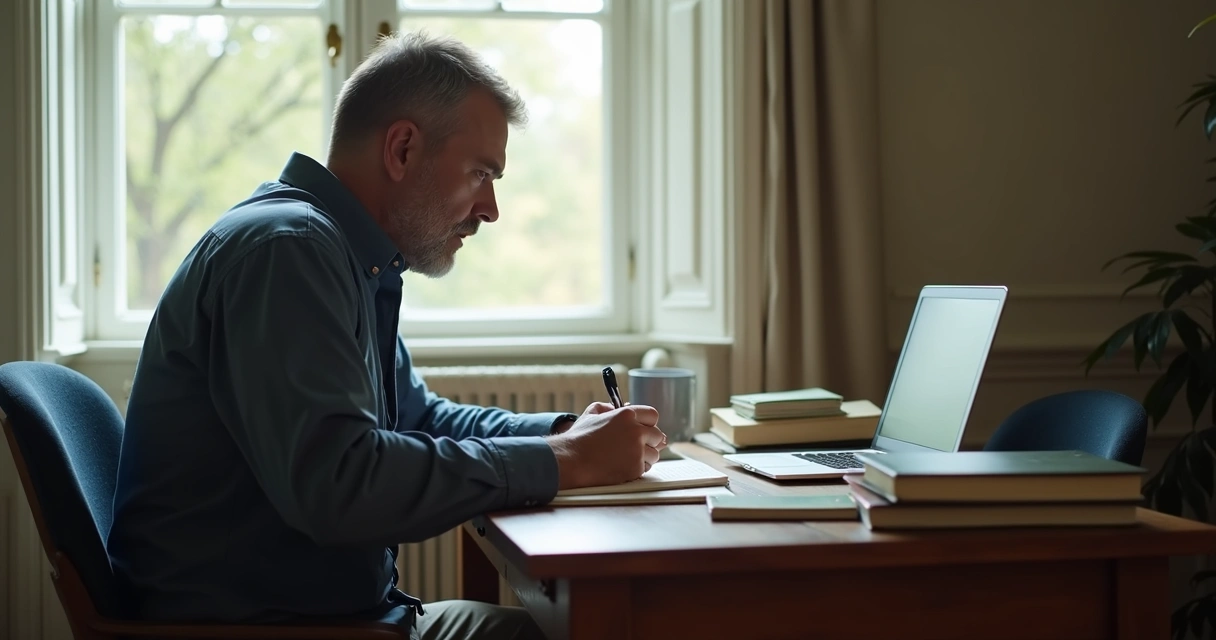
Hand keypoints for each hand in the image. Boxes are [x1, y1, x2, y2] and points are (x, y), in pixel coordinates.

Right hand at [547, 404, 666, 489]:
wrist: (571, 461)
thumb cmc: (578, 439)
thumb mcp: (590, 414)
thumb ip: (606, 407)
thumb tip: (615, 408)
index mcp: (626, 414)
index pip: (652, 415)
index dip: (648, 423)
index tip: (644, 429)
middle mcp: (635, 431)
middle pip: (657, 435)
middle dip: (649, 441)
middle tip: (637, 446)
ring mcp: (637, 450)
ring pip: (654, 454)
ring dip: (645, 456)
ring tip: (627, 457)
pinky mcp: (636, 468)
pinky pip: (646, 468)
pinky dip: (637, 468)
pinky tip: (623, 466)